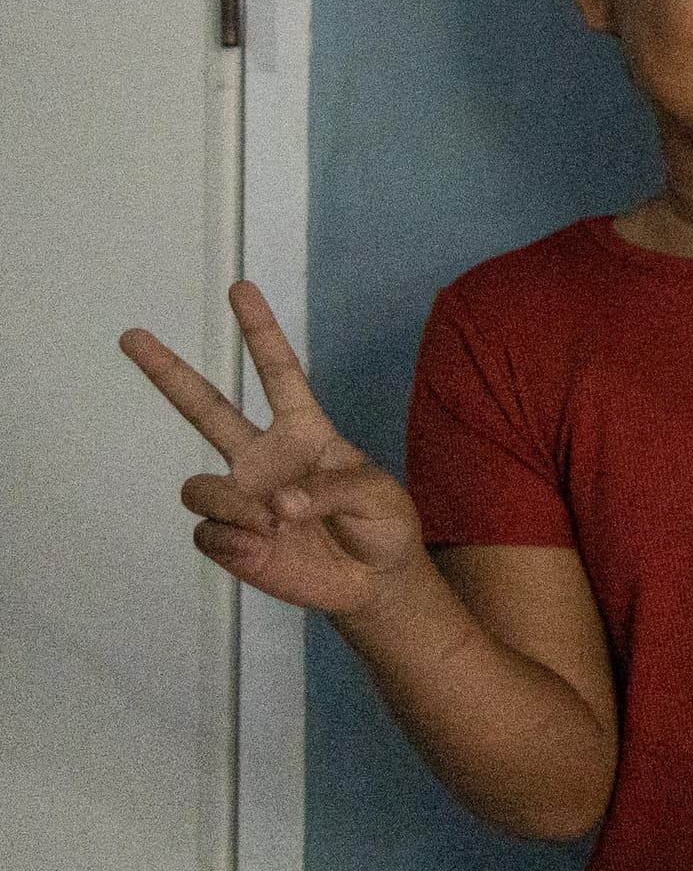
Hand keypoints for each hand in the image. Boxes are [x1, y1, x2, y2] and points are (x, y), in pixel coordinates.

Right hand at [121, 282, 424, 616]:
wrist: (376, 581)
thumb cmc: (382, 526)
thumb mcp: (378, 495)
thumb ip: (331, 489)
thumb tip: (277, 503)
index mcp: (304, 431)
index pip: (278, 372)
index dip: (260, 331)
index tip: (240, 289)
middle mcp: (263, 457)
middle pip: (205, 407)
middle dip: (167, 372)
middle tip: (131, 335)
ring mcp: (241, 496)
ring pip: (198, 486)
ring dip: (234, 506)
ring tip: (275, 524)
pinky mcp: (229, 537)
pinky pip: (208, 532)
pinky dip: (237, 541)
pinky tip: (266, 547)